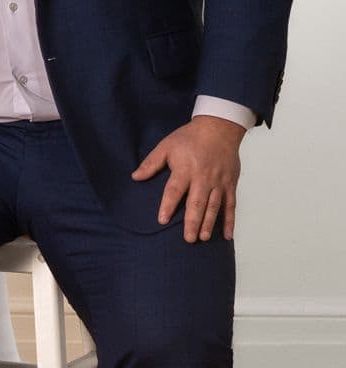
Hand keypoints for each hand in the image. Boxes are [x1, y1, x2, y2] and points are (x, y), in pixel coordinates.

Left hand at [132, 115, 246, 240]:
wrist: (219, 128)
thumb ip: (151, 163)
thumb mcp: (166, 146)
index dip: (168, 205)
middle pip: (197, 202)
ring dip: (209, 223)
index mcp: (186, 169)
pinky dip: (229, 220)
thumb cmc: (189, 137)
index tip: (162, 220)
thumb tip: (135, 177)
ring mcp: (219, 182)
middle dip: (192, 222)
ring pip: (214, 206)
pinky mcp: (231, 184)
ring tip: (203, 238)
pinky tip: (227, 235)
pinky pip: (231, 204)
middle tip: (188, 239)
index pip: (175, 190)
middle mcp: (203, 177)